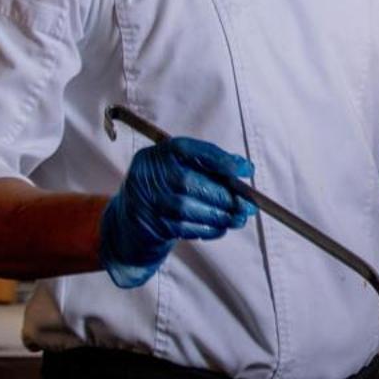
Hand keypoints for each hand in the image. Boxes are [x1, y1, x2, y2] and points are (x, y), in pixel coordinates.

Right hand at [98, 137, 256, 288]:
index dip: (219, 159)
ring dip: (219, 215)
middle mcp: (148, 174)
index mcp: (159, 153)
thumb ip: (208, 164)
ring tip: (239, 218)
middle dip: (223, 194)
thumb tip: (244, 169)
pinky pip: (182, 228)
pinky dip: (207, 229)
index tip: (246, 170)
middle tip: (248, 205)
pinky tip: (221, 227)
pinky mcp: (150, 225)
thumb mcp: (180, 167)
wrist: (131, 219)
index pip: (189, 149)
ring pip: (186, 208)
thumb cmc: (167, 187)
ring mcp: (146, 201)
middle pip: (188, 182)